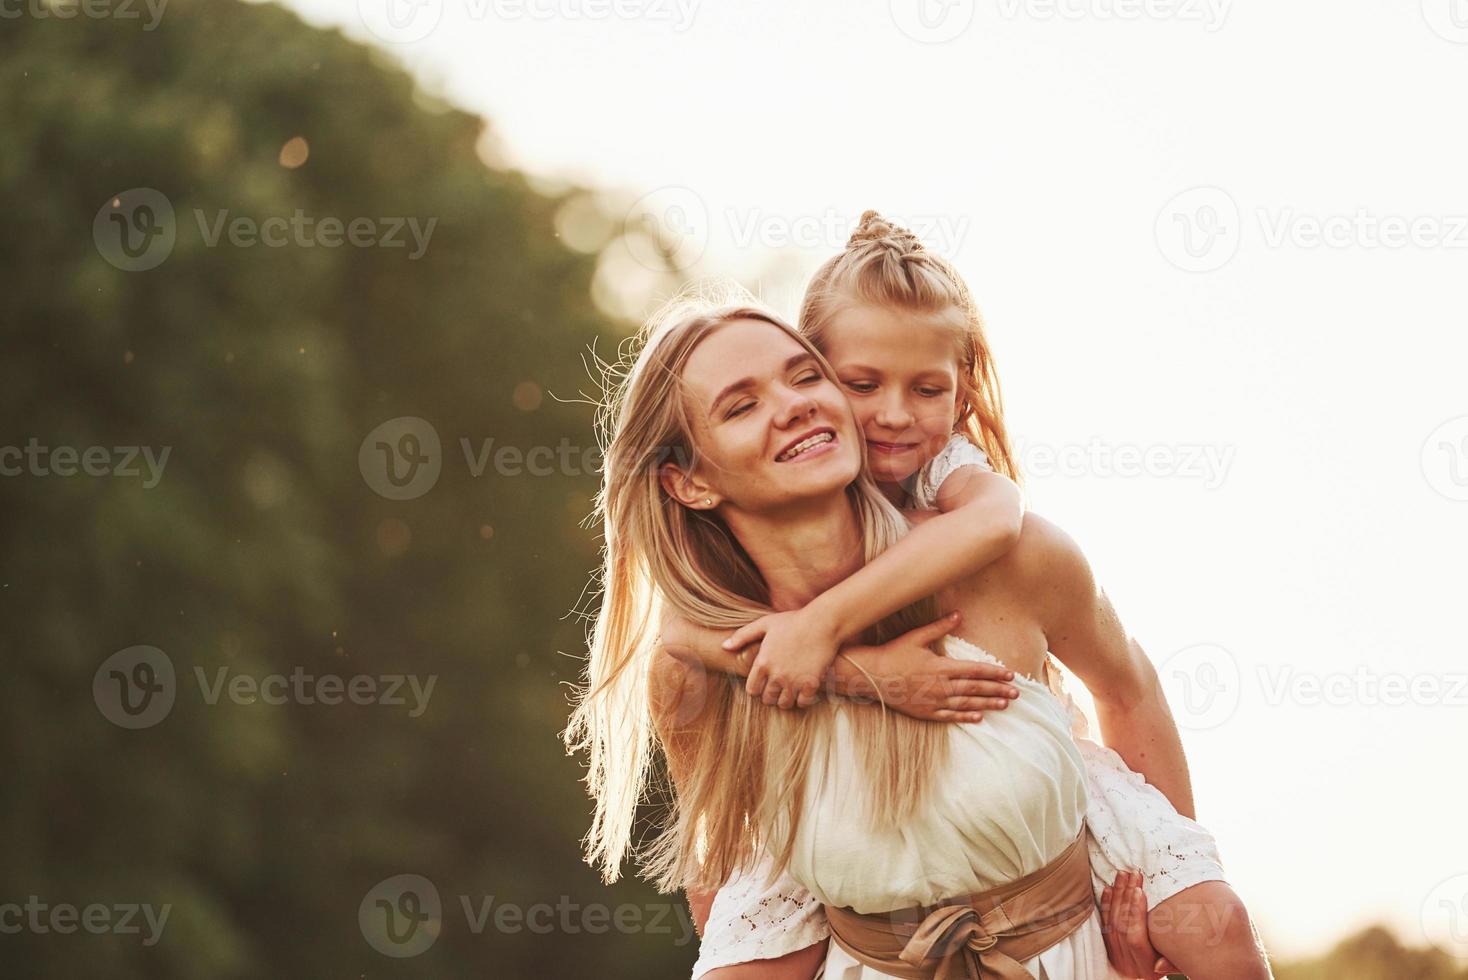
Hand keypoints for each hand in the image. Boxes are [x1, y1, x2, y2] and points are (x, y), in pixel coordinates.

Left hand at [726, 607, 843, 708]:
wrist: (822, 623)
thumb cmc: (793, 621)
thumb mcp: (764, 624)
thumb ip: (743, 636)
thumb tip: (724, 646)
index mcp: (763, 662)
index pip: (752, 690)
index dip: (757, 688)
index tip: (763, 682)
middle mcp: (776, 675)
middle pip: (767, 699)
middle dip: (770, 695)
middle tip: (777, 687)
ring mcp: (794, 681)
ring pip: (784, 704)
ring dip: (786, 699)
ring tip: (790, 690)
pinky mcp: (811, 684)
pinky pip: (802, 703)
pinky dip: (802, 700)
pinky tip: (803, 691)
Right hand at [850, 613, 1019, 722]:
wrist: (872, 676)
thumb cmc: (893, 654)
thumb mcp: (916, 637)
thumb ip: (939, 627)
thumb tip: (958, 615)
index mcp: (941, 667)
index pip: (975, 670)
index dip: (995, 673)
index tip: (1010, 675)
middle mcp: (941, 686)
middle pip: (976, 689)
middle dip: (998, 690)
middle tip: (1016, 694)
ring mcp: (934, 701)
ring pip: (967, 704)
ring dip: (988, 704)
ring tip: (1004, 705)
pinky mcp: (925, 712)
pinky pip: (950, 716)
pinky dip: (965, 717)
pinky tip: (978, 718)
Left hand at [1100, 870, 1176, 977]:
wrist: (1147, 977)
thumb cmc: (1173, 965)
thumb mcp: (1178, 966)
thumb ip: (1172, 964)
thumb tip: (1159, 966)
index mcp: (1144, 967)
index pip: (1135, 937)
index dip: (1136, 912)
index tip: (1140, 891)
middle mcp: (1127, 962)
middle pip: (1122, 924)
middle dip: (1127, 896)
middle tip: (1133, 875)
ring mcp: (1116, 955)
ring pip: (1112, 920)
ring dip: (1118, 895)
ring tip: (1122, 875)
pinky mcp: (1109, 946)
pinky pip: (1104, 922)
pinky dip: (1106, 903)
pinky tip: (1109, 888)